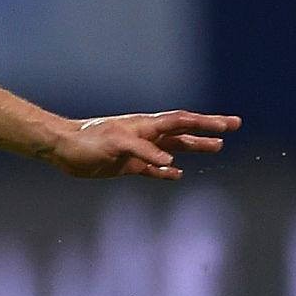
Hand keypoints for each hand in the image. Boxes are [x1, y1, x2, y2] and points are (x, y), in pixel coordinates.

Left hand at [45, 111, 240, 179]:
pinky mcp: (127, 166)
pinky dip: (166, 171)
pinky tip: (177, 174)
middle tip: (232, 127)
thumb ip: (144, 151)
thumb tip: (172, 162)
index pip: (182, 122)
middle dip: (208, 130)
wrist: (63, 150)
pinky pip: (153, 169)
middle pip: (183, 132)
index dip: (206, 123)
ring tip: (216, 147)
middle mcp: (146, 135)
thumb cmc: (88, 141)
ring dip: (194, 148)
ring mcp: (138, 151)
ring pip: (172, 149)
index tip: (229, 124)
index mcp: (146, 125)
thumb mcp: (116, 143)